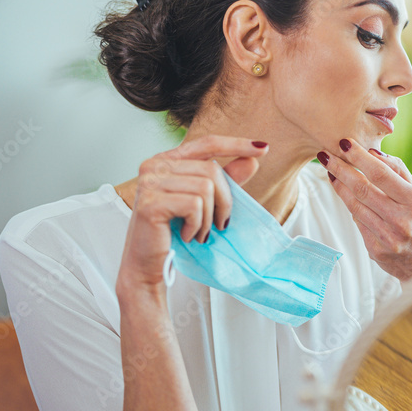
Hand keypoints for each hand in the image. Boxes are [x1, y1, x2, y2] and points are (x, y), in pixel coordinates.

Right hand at [115, 135, 268, 297]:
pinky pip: (194, 206)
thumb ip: (226, 180)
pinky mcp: (150, 203)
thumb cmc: (174, 234)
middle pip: (211, 170)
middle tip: (219, 224)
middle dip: (224, 201)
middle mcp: (154, 166)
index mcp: (166, 160)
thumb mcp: (206, 203)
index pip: (207, 144)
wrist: (148, 266)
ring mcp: (149, 183)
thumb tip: (252, 160)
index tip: (263, 148)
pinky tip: (187, 236)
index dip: (236, 144)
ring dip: (210, 217)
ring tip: (199, 232)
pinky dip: (197, 225)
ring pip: (205, 188)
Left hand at [317, 138, 411, 281]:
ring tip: (330, 172)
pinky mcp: (376, 251)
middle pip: (362, 189)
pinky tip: (346, 195)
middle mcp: (401, 221)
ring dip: (339, 186)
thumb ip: (401, 174)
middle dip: (340, 169)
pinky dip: (351, 206)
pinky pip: (358, 222)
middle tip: (325, 155)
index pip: (381, 174)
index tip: (345, 143)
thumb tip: (374, 153)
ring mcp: (387, 238)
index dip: (359, 157)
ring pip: (355, 206)